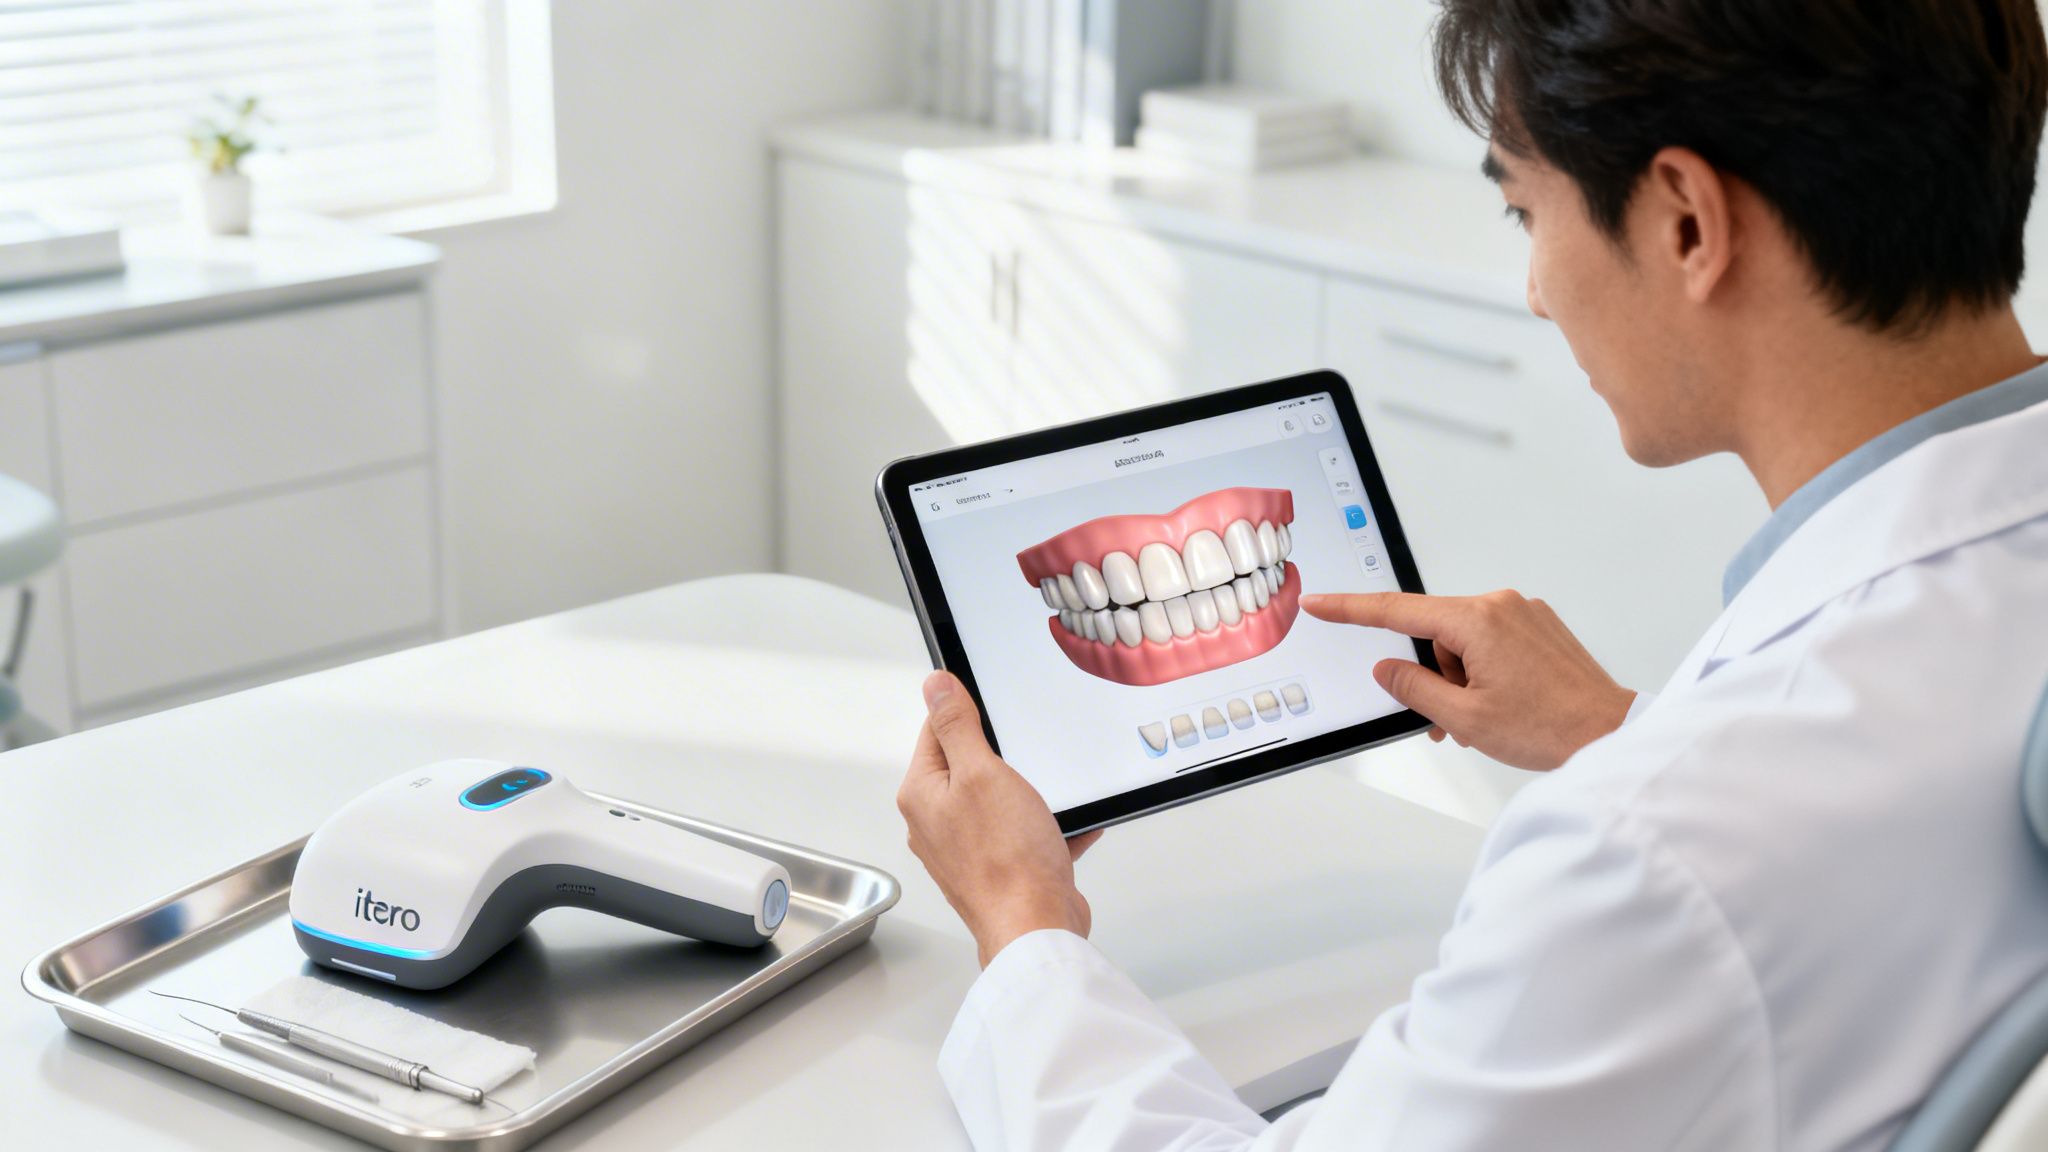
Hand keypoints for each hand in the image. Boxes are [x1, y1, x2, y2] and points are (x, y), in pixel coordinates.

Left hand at [897, 671, 1104, 966]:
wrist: (1036, 929)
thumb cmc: (1007, 860)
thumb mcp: (981, 772)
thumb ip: (956, 726)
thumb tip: (935, 686)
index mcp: (922, 795)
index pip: (934, 732)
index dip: (967, 715)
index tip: (993, 712)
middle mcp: (935, 824)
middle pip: (967, 767)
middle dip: (1003, 759)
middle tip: (1027, 761)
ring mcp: (965, 850)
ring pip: (999, 802)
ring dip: (1030, 797)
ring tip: (1048, 803)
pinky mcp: (997, 871)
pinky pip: (1023, 836)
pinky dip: (1047, 829)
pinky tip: (1068, 829)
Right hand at [1302, 590, 1635, 770]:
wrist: (1610, 733)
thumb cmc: (1549, 728)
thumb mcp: (1464, 717)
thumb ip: (1413, 688)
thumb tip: (1386, 668)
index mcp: (1477, 620)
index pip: (1398, 610)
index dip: (1351, 609)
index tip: (1321, 604)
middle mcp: (1500, 604)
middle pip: (1434, 633)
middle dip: (1431, 675)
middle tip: (1445, 720)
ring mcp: (1523, 612)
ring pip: (1461, 641)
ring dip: (1459, 679)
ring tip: (1482, 719)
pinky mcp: (1538, 626)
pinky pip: (1488, 641)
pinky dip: (1480, 671)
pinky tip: (1498, 703)